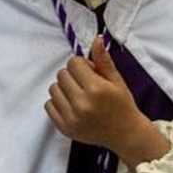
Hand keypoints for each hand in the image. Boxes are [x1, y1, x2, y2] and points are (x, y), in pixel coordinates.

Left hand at [45, 36, 168, 166]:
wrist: (124, 133)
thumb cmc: (122, 105)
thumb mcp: (116, 80)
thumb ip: (103, 60)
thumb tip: (97, 39)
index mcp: (96, 89)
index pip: (73, 63)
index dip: (82, 65)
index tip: (91, 73)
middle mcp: (82, 104)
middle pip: (61, 74)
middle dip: (73, 75)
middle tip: (86, 84)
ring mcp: (72, 118)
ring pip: (53, 89)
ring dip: (63, 88)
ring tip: (78, 94)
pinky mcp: (64, 128)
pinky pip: (48, 105)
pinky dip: (57, 102)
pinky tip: (71, 105)